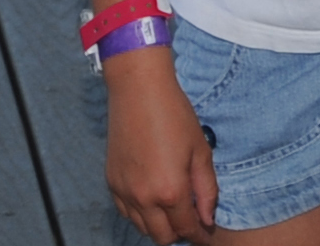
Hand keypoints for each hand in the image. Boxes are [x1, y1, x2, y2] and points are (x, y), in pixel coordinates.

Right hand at [103, 51, 217, 244]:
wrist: (139, 88)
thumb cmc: (174, 113)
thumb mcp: (200, 150)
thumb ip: (207, 189)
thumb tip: (208, 219)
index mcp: (171, 191)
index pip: (187, 230)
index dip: (199, 234)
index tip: (205, 231)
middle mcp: (144, 197)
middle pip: (162, 237)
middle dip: (179, 233)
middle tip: (189, 217)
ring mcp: (125, 190)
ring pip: (142, 228)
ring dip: (158, 225)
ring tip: (170, 206)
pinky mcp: (111, 180)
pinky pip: (125, 212)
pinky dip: (139, 213)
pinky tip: (150, 196)